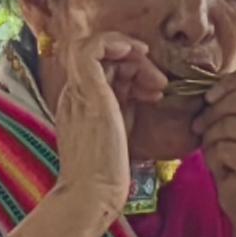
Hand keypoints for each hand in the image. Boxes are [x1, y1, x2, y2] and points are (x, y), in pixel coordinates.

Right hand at [5, 0, 133, 236]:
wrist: (92, 194)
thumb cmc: (109, 175)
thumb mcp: (121, 133)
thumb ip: (126, 110)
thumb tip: (146, 93)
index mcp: (82, 104)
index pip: (103, 71)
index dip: (131, 71)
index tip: (154, 89)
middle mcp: (75, 94)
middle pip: (102, 58)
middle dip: (137, 63)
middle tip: (160, 85)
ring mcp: (78, 92)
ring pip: (97, 48)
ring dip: (132, 56)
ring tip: (155, 82)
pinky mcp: (88, 92)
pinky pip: (90, 48)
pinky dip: (115, 42)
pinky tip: (137, 54)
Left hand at [198, 59, 235, 236]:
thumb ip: (232, 104)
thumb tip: (206, 88)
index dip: (231, 79)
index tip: (211, 97)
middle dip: (213, 112)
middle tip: (202, 128)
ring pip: (229, 124)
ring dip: (212, 139)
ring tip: (217, 152)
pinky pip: (226, 148)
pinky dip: (215, 159)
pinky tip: (225, 169)